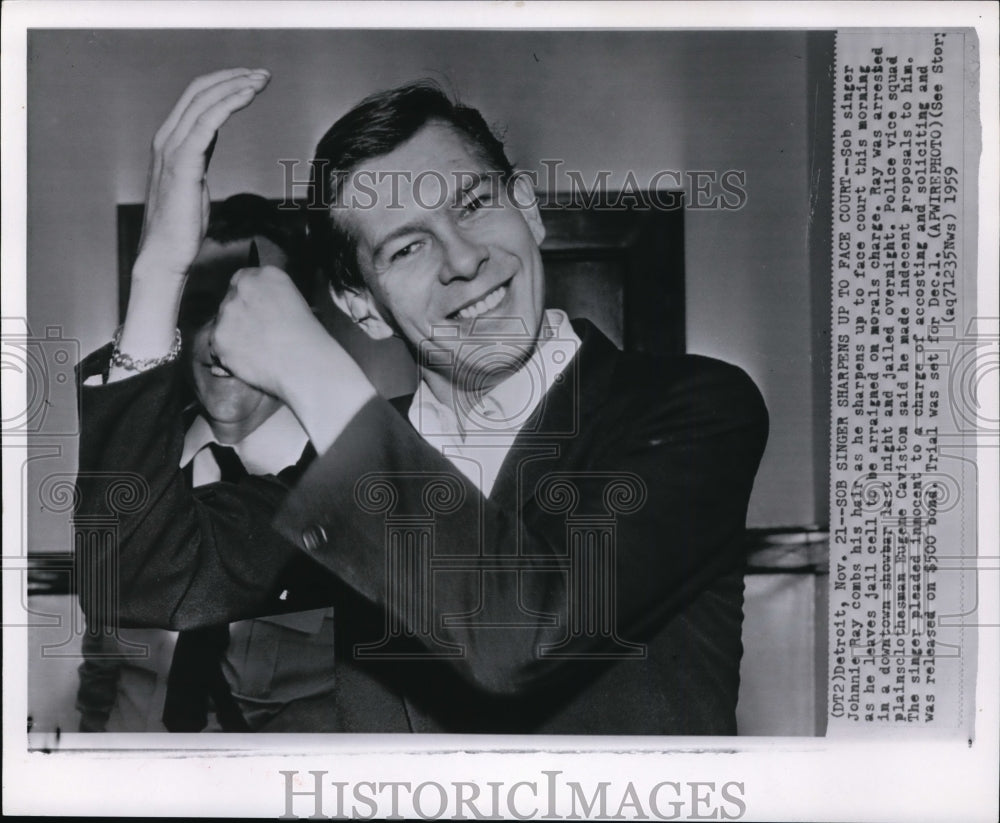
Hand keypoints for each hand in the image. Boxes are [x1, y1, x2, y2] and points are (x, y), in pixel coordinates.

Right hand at [132, 67, 270, 283]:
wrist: (165, 256)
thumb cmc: (181, 227)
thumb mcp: (193, 180)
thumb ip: (199, 156)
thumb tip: (209, 141)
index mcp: (170, 141)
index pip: (195, 98)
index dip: (223, 83)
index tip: (252, 80)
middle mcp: (167, 139)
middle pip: (199, 92)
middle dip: (233, 78)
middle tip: (263, 74)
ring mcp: (172, 150)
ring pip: (204, 103)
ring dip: (235, 86)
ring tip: (261, 80)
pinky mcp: (182, 165)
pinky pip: (206, 124)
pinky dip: (228, 104)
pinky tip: (247, 96)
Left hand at [210, 265, 332, 397]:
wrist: (303, 362)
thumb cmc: (309, 338)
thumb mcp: (298, 303)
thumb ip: (273, 298)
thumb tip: (263, 310)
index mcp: (267, 275)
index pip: (243, 279)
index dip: (247, 298)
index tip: (252, 311)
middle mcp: (243, 287)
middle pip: (229, 300)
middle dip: (238, 316)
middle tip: (255, 334)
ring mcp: (227, 312)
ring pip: (221, 323)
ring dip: (232, 335)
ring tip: (254, 351)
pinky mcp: (218, 337)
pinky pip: (217, 346)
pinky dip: (228, 354)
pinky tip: (247, 360)